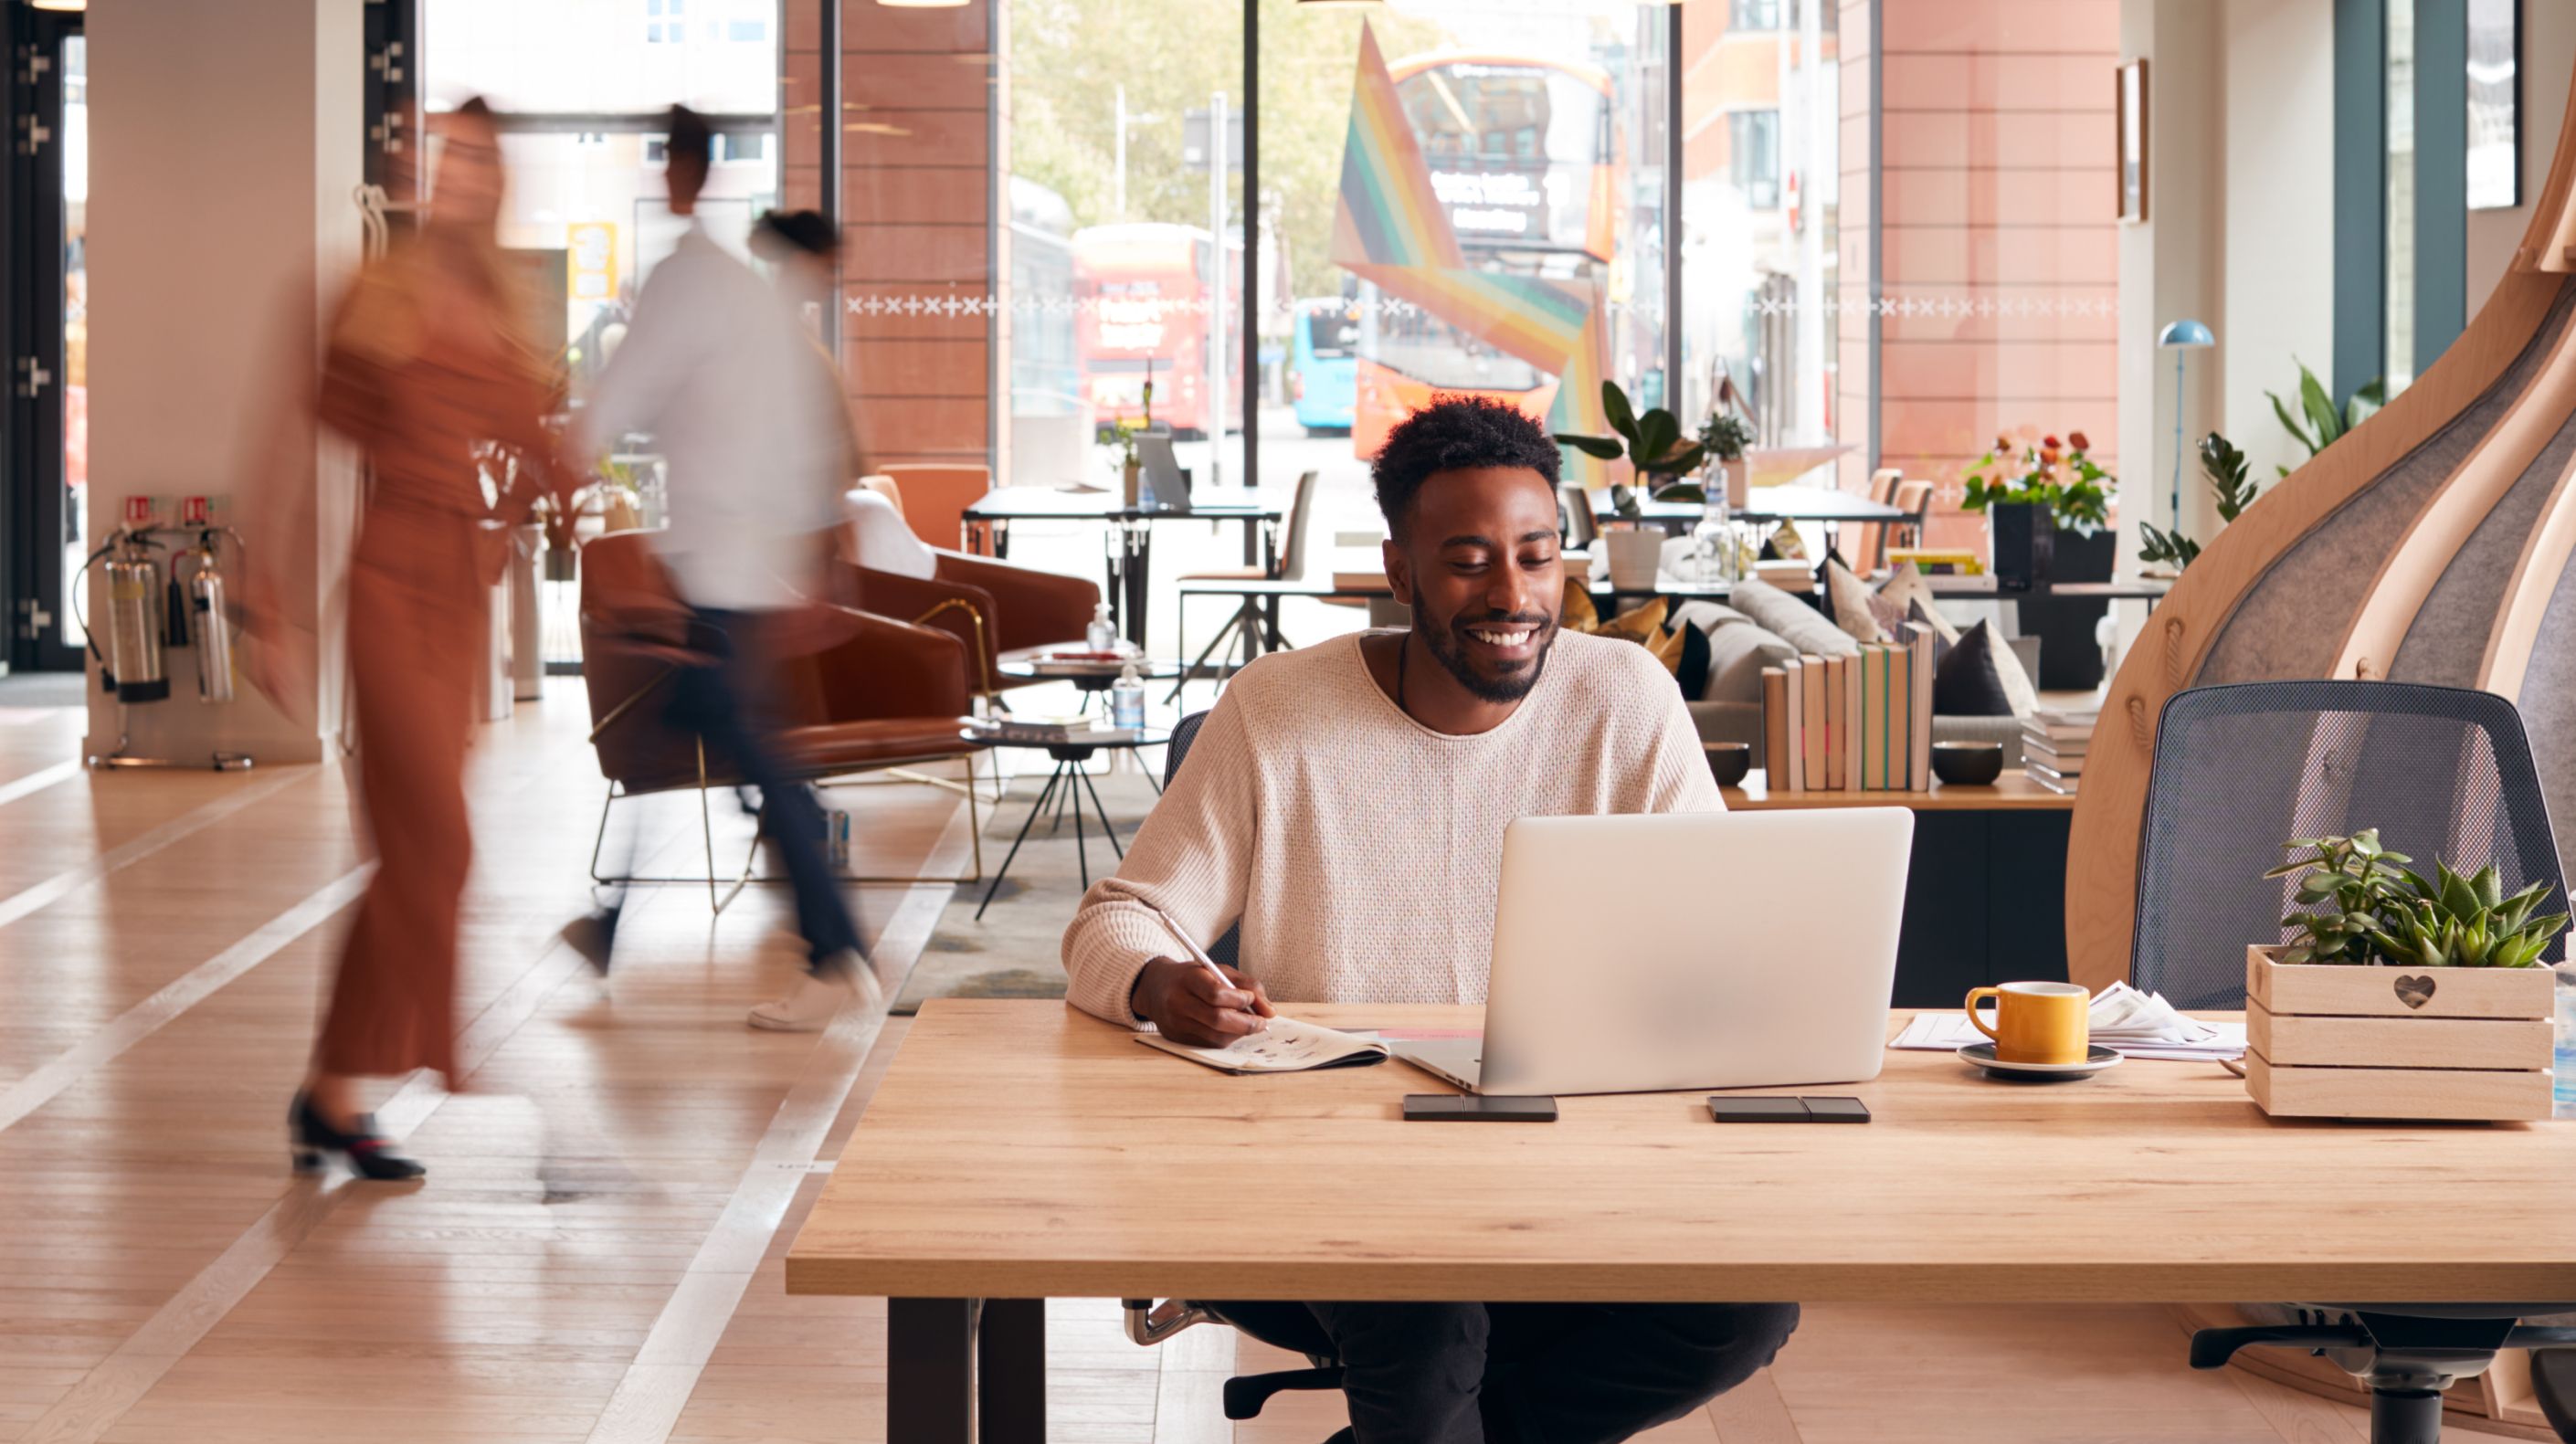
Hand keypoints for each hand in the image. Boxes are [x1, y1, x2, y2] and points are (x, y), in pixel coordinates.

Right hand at [1132, 958, 1274, 1046]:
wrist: (1155, 987)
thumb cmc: (1193, 977)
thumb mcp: (1218, 970)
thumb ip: (1246, 985)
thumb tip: (1270, 1011)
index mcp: (1187, 979)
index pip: (1216, 994)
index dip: (1239, 999)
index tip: (1251, 999)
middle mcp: (1178, 1002)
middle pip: (1217, 1019)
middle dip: (1246, 1023)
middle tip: (1262, 1022)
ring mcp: (1175, 1023)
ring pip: (1215, 1036)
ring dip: (1239, 1033)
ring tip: (1250, 1025)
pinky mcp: (1177, 1038)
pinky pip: (1209, 1043)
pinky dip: (1226, 1038)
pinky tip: (1232, 1029)